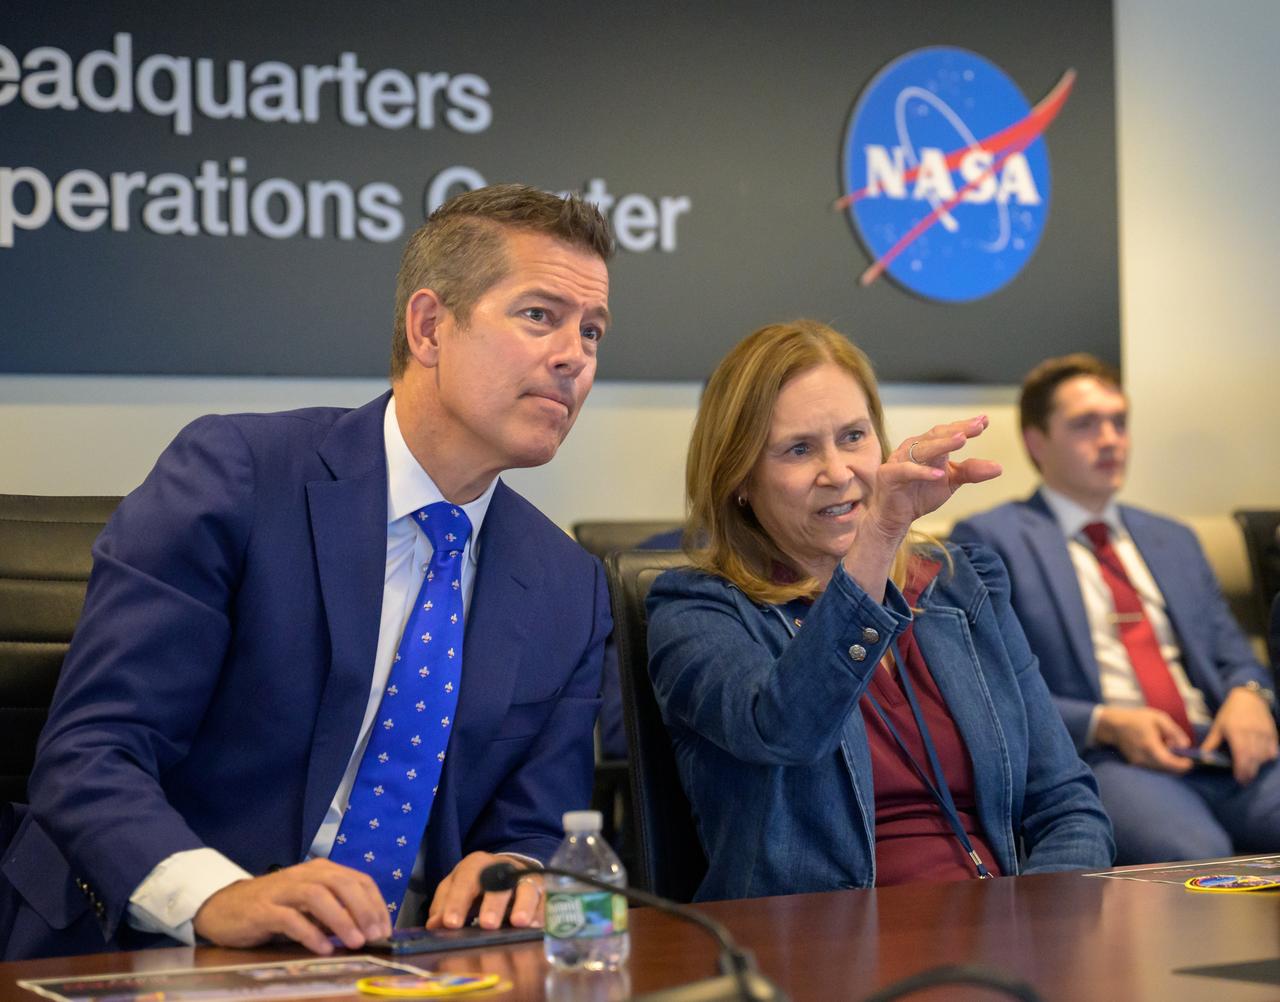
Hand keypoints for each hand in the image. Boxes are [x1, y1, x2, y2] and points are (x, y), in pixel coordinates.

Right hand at [192, 858, 390, 954]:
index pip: (358, 880)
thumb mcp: (310, 907)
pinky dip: (310, 933)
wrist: (224, 908)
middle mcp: (304, 875)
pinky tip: (324, 949)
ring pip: (318, 896)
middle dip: (363, 910)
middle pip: (342, 884)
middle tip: (374, 936)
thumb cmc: (274, 908)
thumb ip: (335, 913)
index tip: (385, 930)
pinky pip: (290, 918)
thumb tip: (367, 931)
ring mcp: (282, 890)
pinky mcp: (263, 910)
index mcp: (321, 871)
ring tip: (355, 942)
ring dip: (341, 919)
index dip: (375, 904)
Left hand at [426, 852, 542, 929]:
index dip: (457, 902)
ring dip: (523, 904)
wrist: (508, 870)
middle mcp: (502, 867)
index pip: (465, 880)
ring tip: (518, 923)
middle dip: (493, 903)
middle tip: (487, 924)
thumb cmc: (478, 885)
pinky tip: (536, 926)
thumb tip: (434, 926)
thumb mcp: (456, 889)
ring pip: (526, 887)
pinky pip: (545, 899)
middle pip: (498, 882)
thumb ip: (443, 906)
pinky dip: (541, 912)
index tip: (451, 924)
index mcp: (476, 865)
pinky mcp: (543, 889)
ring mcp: (525, 877)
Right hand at [863, 416, 1001, 540]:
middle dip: (957, 430)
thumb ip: (971, 472)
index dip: (965, 426)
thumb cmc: (920, 493)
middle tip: (978, 426)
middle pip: (936, 435)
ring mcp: (899, 460)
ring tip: (962, 440)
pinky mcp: (889, 475)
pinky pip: (906, 471)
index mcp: (928, 446)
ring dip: (942, 444)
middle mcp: (913, 448)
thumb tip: (999, 468)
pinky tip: (940, 474)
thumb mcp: (951, 481)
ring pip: (922, 449)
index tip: (985, 420)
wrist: (895, 517)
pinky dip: (922, 472)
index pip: (948, 432)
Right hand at [1094, 706, 1193, 772]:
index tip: (1190, 762)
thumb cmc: (1136, 719)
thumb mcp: (1159, 719)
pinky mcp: (1135, 764)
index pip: (1170, 763)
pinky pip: (1153, 767)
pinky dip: (1160, 761)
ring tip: (1166, 746)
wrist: (1113, 725)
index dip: (1182, 765)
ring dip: (1168, 762)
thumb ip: (1174, 732)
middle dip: (1177, 763)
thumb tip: (1185, 746)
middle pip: (1167, 769)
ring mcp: (1138, 762)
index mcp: (1150, 746)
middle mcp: (1143, 758)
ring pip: (1160, 769)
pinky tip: (1157, 749)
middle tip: (1180, 752)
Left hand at [1201, 688, 1279, 783]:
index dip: (1241, 769)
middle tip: (1244, 780)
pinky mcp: (1272, 733)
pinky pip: (1273, 751)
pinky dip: (1267, 757)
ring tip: (1250, 770)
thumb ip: (1212, 743)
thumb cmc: (1230, 713)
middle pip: (1254, 759)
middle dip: (1249, 772)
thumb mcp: (1218, 726)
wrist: (1249, 698)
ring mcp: (1264, 734)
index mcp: (1236, 732)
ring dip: (1258, 766)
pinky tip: (1260, 759)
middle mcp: (1252, 733)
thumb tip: (1204, 757)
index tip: (1238, 779)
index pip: (1242, 755)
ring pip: (1264, 756)